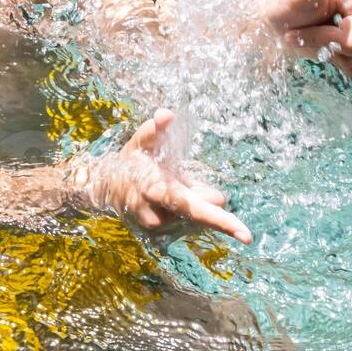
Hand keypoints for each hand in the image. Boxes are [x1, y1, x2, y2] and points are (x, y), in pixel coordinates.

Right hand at [79, 109, 251, 243]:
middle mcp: (159, 216)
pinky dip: (186, 206)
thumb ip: (153, 129)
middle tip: (185, 177)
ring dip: (192, 198)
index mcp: (156, 192)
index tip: (247, 235)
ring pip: (195, 215)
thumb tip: (167, 114)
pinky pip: (188, 221)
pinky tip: (171, 191)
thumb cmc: (130, 160)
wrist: (104, 187)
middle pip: (200, 215)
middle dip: (207, 198)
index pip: (195, 209)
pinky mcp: (161, 235)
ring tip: (170, 181)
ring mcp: (160, 229)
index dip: (222, 221)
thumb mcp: (140, 141)